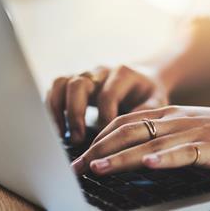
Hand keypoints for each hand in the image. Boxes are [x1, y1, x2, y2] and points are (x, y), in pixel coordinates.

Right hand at [47, 65, 168, 143]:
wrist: (144, 78)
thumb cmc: (150, 94)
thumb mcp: (157, 101)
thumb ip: (146, 113)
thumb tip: (127, 131)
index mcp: (122, 73)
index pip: (107, 95)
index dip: (104, 118)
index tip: (106, 138)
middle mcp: (100, 71)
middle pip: (78, 84)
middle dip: (76, 113)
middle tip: (78, 139)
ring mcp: (85, 75)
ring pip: (61, 83)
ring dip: (58, 109)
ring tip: (62, 134)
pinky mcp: (74, 82)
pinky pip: (56, 89)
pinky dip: (52, 108)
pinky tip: (58, 129)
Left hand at [71, 106, 209, 173]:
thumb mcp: (191, 129)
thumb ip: (164, 138)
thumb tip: (137, 155)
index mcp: (168, 115)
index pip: (125, 123)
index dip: (99, 138)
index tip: (81, 155)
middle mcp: (175, 120)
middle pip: (128, 131)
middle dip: (98, 149)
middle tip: (76, 166)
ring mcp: (192, 132)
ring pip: (149, 143)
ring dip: (120, 156)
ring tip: (97, 167)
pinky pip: (185, 152)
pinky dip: (165, 158)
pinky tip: (149, 165)